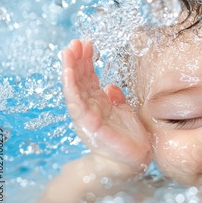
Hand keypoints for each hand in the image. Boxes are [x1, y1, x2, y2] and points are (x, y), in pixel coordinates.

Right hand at [61, 40, 151, 174]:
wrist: (133, 161)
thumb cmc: (128, 138)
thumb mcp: (124, 112)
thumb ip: (116, 99)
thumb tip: (110, 85)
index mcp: (98, 103)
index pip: (88, 78)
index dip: (86, 61)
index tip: (86, 43)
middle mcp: (90, 108)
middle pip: (79, 80)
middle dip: (76, 60)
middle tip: (74, 41)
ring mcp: (88, 116)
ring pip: (75, 89)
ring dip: (70, 70)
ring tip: (68, 52)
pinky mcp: (90, 125)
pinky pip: (78, 104)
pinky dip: (72, 88)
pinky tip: (69, 73)